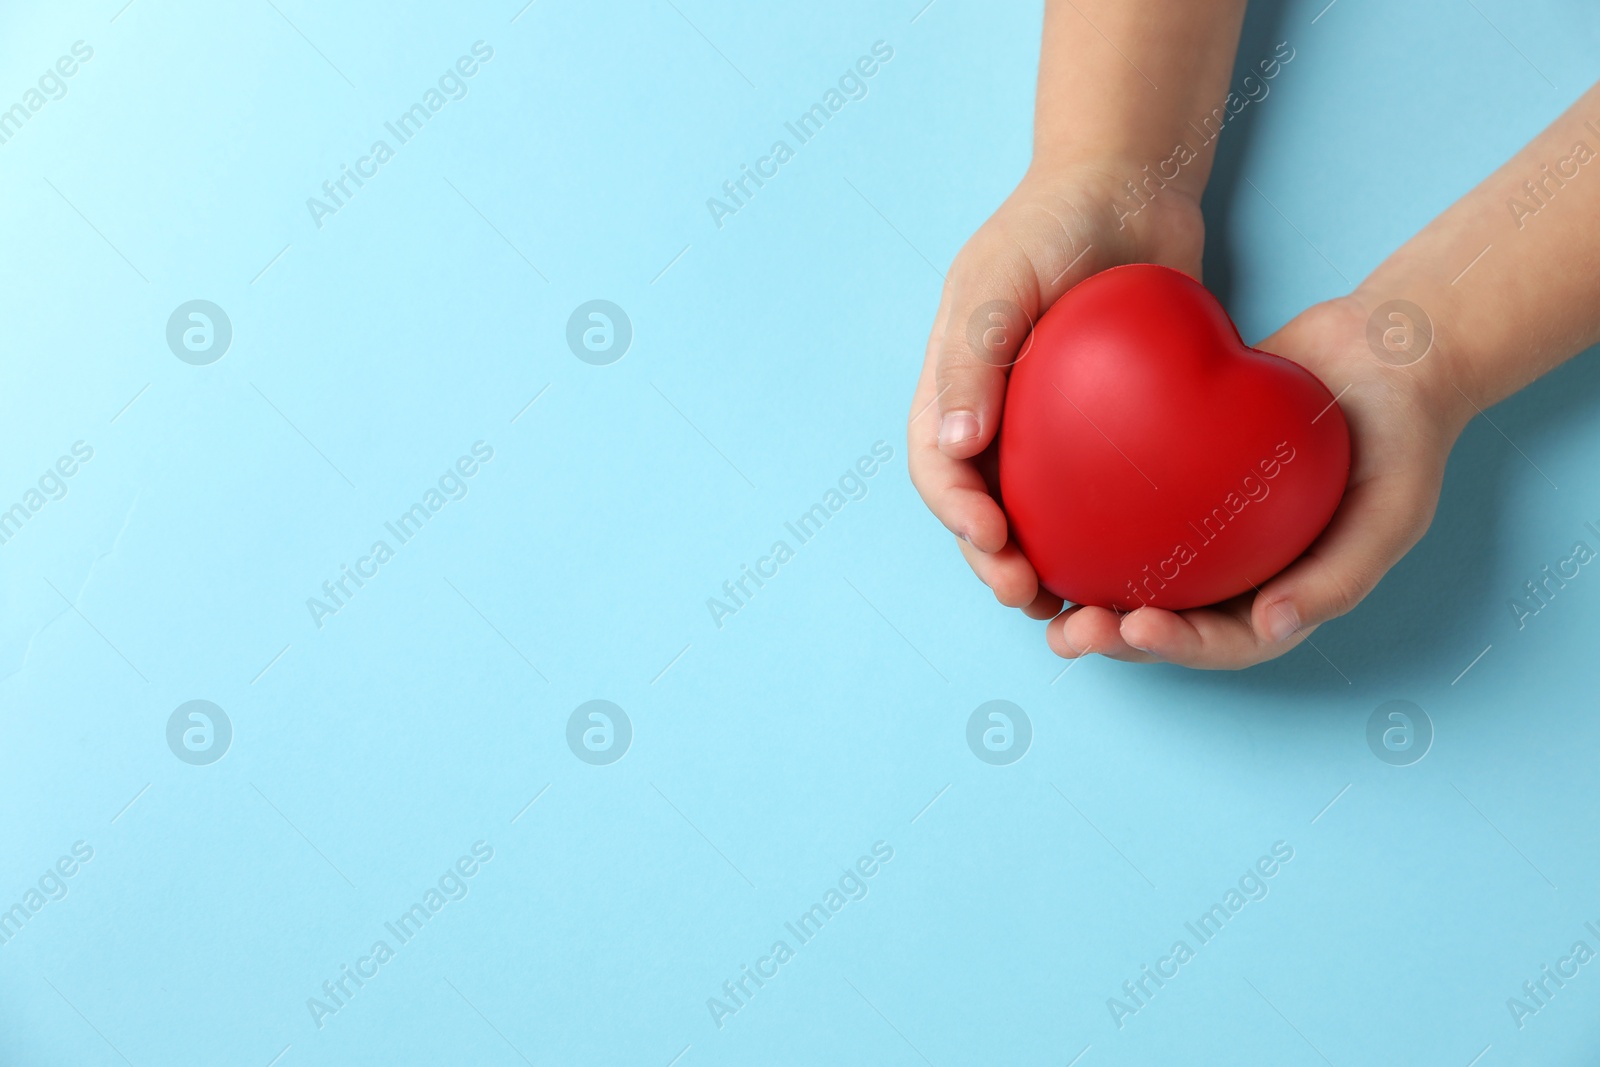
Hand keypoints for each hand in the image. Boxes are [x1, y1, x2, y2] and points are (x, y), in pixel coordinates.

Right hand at [907, 167, 1204, 619]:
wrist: (1131, 187)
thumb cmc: (1053, 222)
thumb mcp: (997, 278)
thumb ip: (971, 358)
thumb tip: (952, 447)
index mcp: (955, 385)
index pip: (937, 467)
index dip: (956, 515)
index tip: (995, 543)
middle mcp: (995, 415)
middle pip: (979, 508)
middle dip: (995, 562)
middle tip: (1032, 595)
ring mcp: (1049, 426)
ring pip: (1034, 515)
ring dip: (1042, 565)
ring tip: (1072, 605)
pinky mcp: (1105, 430)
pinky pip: (1097, 494)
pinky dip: (1103, 535)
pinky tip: (1133, 564)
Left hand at [1046, 296, 1468, 668]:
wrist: (1386, 353)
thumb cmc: (1402, 437)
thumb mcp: (1392, 512)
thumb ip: (1341, 575)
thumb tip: (1272, 626)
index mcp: (1285, 594)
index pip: (1225, 641)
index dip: (1178, 646)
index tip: (1135, 625)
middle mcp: (1238, 571)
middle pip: (1168, 620)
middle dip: (1114, 636)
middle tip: (1069, 630)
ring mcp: (1205, 527)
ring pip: (1136, 572)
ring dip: (1087, 593)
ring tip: (1036, 593)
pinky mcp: (1178, 476)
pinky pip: (1127, 507)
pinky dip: (1086, 521)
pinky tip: (1041, 516)